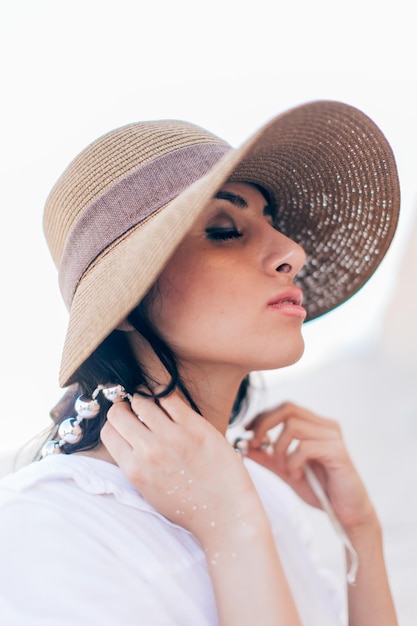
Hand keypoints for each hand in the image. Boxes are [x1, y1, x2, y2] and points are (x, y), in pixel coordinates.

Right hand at [100, 391, 262, 541]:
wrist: (226, 514)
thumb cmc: (189, 505)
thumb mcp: (150, 491)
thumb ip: (136, 464)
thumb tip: (128, 433)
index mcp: (135, 470)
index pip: (108, 431)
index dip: (116, 423)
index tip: (126, 420)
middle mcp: (149, 451)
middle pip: (119, 413)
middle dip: (125, 407)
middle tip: (137, 409)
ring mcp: (172, 437)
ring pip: (142, 400)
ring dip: (145, 399)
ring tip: (155, 405)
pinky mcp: (195, 427)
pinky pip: (170, 397)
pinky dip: (165, 395)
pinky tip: (170, 403)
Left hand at [245, 402, 374, 531]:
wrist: (348, 513)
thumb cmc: (321, 491)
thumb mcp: (287, 472)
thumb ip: (268, 458)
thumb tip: (243, 446)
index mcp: (315, 425)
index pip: (285, 408)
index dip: (262, 417)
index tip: (247, 433)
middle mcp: (326, 426)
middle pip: (288, 409)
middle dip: (264, 425)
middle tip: (255, 445)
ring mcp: (333, 437)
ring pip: (293, 426)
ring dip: (279, 448)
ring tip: (284, 469)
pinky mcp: (337, 452)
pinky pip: (304, 447)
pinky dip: (292, 461)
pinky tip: (296, 475)